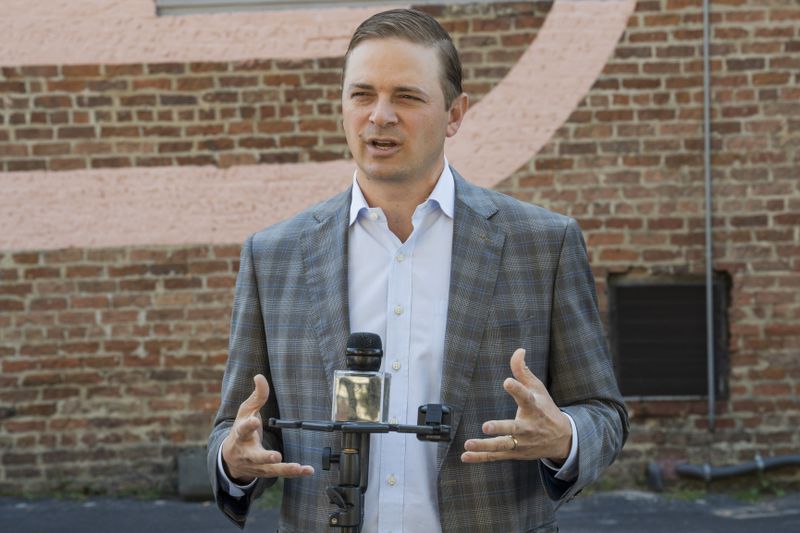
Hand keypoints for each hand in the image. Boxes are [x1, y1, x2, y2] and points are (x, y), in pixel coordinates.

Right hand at [221, 374, 313, 482]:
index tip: (255, 420)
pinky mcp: (266, 472)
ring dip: (285, 469)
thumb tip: (260, 376)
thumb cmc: (242, 429)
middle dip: (265, 457)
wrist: (230, 458)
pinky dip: (295, 473)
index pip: (243, 429)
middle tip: (276, 456)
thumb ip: (257, 395)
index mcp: (241, 434)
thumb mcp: (246, 411)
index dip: (248, 425)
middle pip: (255, 456)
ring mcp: (256, 465)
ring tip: (298, 467)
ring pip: (270, 469)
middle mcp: (247, 452)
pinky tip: (308, 470)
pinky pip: (280, 473)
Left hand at [461, 348, 571, 463]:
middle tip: (486, 426)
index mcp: (534, 408)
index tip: (507, 382)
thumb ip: (523, 371)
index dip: (517, 389)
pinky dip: (480, 457)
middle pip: (514, 429)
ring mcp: (521, 443)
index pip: (526, 397)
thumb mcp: (538, 388)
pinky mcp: (515, 453)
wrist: (561, 440)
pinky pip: (496, 456)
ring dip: (485, 446)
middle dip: (500, 428)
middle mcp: (528, 427)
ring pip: (502, 445)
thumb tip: (518, 350)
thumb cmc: (545, 409)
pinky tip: (465, 456)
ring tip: (468, 443)